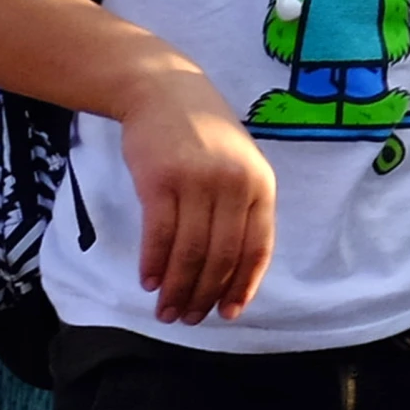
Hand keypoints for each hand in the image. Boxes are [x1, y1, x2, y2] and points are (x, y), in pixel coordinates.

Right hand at [117, 69, 277, 325]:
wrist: (165, 91)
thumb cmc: (203, 136)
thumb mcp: (238, 166)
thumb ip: (240, 211)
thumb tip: (232, 274)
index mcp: (261, 184)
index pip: (257, 248)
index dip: (242, 286)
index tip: (227, 314)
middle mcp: (235, 184)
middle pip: (221, 257)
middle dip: (202, 295)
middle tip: (186, 318)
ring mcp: (198, 181)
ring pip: (189, 252)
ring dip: (175, 287)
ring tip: (165, 309)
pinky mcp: (161, 180)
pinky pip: (160, 235)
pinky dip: (154, 264)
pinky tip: (148, 281)